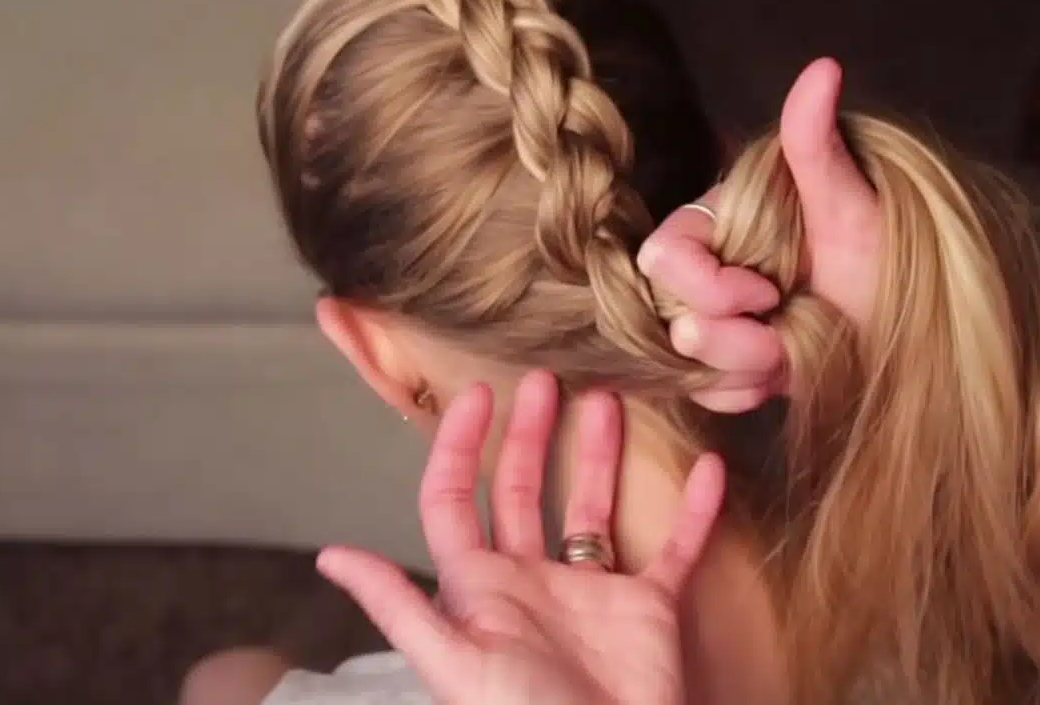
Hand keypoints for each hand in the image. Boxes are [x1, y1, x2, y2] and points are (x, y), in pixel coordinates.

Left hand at [317, 370, 726, 704]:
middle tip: (546, 380)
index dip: (458, 446)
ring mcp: (591, 592)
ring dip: (599, 455)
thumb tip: (330, 556)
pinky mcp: (646, 609)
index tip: (476, 393)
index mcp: (479, 587)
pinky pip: (674, 550)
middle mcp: (530, 579)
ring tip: (608, 400)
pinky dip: (694, 512)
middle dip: (529, 434)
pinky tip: (709, 471)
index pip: (454, 501)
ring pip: (592, 506)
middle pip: (521, 490)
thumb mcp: (451, 660)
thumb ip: (398, 605)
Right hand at [637, 58, 882, 411]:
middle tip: (782, 338)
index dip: (709, 286)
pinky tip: (782, 376)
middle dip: (730, 340)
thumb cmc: (891, 264)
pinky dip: (742, 390)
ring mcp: (717, 317)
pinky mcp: (729, 362)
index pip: (664, 256)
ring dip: (742, 368)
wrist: (918, 333)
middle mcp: (711, 266)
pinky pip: (704, 389)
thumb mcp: (855, 209)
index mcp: (724, 222)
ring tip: (794, 353)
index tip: (767, 292)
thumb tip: (823, 68)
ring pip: (686, 359)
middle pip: (669, 314)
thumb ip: (817, 147)